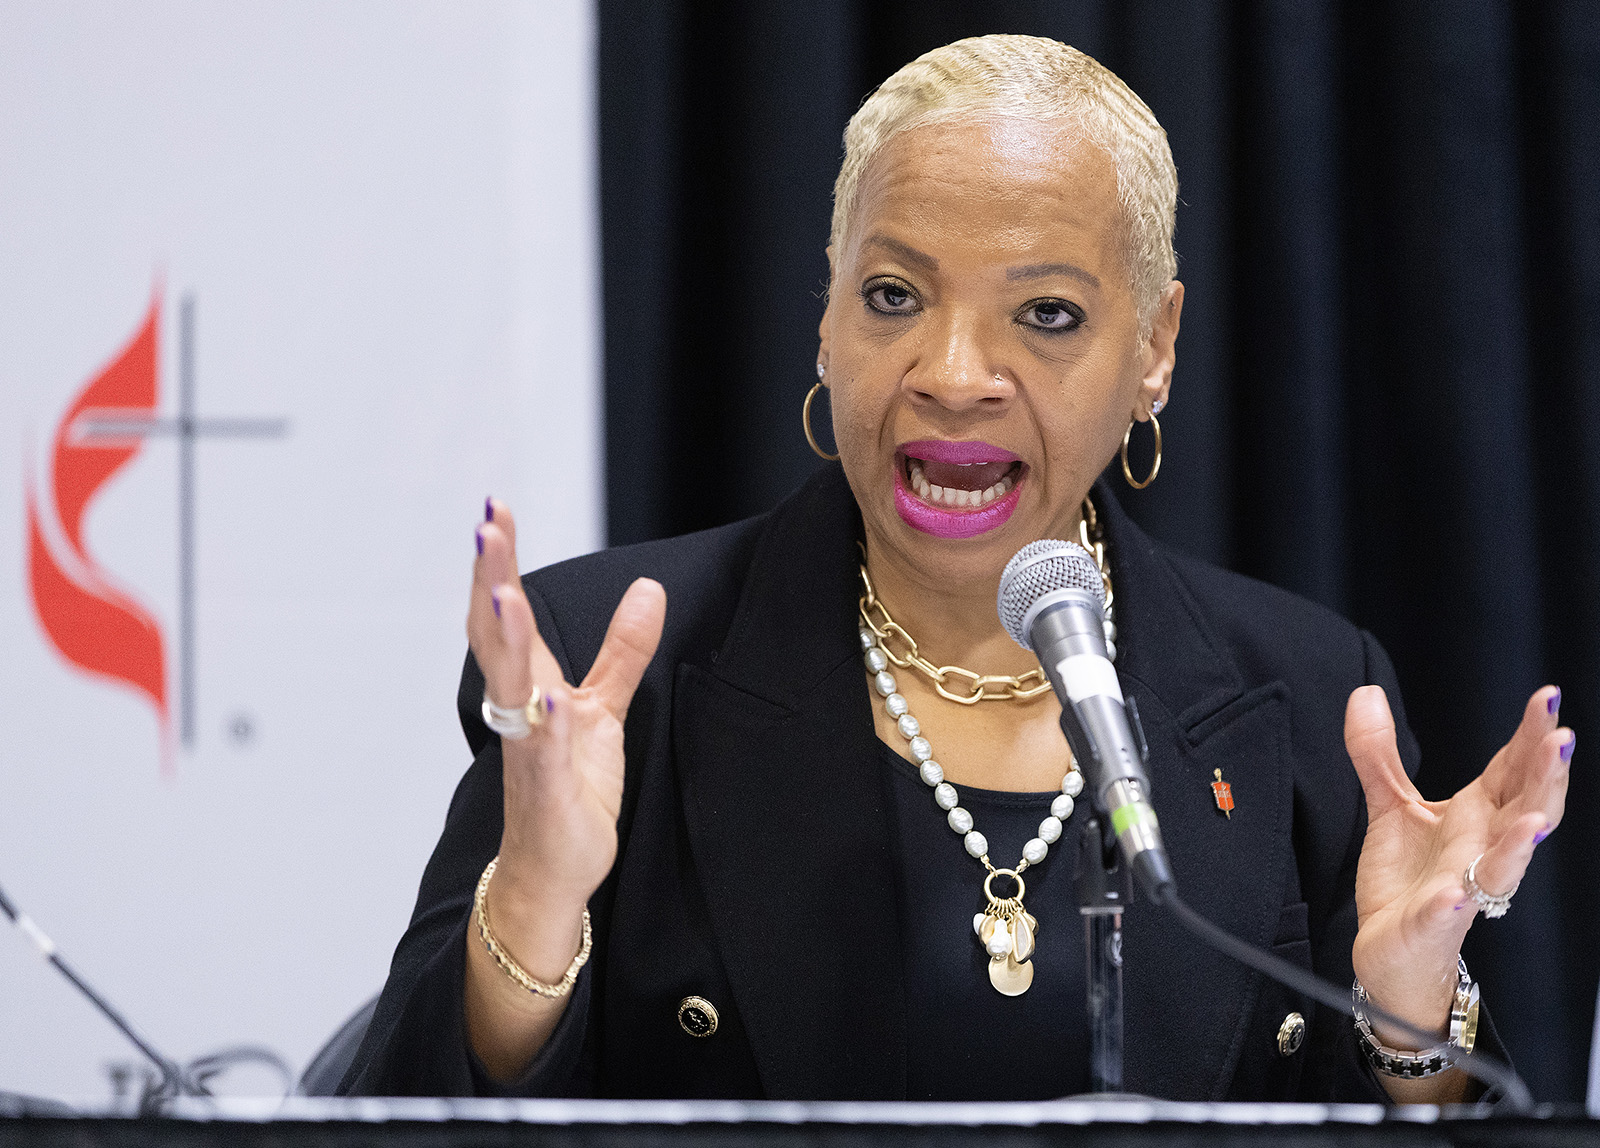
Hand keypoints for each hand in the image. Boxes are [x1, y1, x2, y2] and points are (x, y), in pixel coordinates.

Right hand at [469, 499, 665, 951]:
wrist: (553, 872)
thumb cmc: (568, 788)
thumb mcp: (603, 709)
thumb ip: (623, 651)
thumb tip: (649, 588)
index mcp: (529, 684)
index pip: (507, 612)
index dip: (501, 563)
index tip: (494, 510)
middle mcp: (518, 709)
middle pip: (496, 635)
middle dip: (490, 580)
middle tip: (485, 528)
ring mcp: (527, 748)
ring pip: (509, 687)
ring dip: (505, 640)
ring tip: (502, 592)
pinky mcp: (545, 789)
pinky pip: (539, 752)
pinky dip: (540, 724)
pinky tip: (542, 699)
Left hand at [1345, 684, 1571, 1052]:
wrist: (1392, 948)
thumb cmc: (1409, 879)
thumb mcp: (1391, 805)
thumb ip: (1378, 752)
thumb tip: (1365, 692)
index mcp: (1477, 816)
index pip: (1513, 770)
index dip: (1532, 735)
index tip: (1548, 697)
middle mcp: (1481, 849)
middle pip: (1525, 809)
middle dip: (1546, 778)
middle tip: (1561, 740)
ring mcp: (1463, 888)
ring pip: (1503, 866)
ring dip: (1520, 844)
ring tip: (1534, 821)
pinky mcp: (1432, 923)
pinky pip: (1446, 915)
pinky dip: (1452, 905)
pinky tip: (1454, 894)